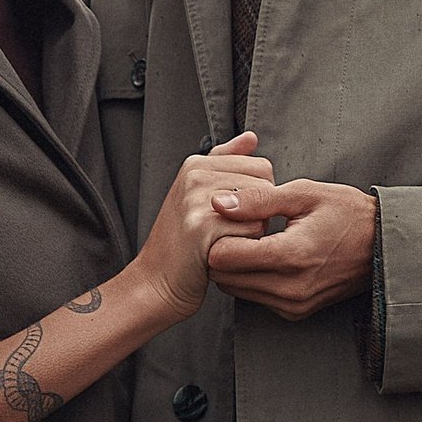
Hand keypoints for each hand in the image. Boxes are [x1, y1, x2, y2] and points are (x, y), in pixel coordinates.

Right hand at [132, 132, 274, 322]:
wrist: (154, 284)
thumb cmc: (182, 243)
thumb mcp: (198, 194)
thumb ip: (226, 162)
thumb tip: (251, 137)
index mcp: (196, 164)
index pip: (262, 166)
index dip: (260, 195)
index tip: (234, 214)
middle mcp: (195, 175)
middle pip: (266, 186)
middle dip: (259, 213)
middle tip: (228, 230)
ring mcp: (197, 199)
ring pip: (262, 209)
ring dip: (253, 232)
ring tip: (223, 240)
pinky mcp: (202, 225)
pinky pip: (253, 230)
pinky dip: (246, 247)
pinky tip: (221, 252)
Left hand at [206, 179, 377, 320]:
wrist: (384, 245)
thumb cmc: (348, 214)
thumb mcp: (305, 194)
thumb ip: (258, 199)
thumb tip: (219, 202)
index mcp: (290, 256)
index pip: (222, 256)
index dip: (218, 233)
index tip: (230, 218)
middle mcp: (289, 288)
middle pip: (222, 277)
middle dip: (221, 251)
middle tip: (237, 228)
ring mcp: (292, 305)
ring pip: (234, 289)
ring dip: (235, 267)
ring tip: (252, 241)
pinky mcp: (294, 312)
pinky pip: (253, 297)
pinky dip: (251, 279)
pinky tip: (266, 257)